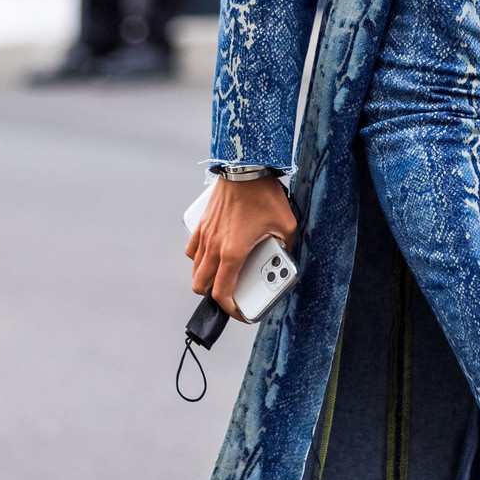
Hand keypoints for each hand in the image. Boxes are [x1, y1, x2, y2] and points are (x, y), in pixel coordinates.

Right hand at [187, 175, 297, 318]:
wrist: (244, 166)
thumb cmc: (264, 194)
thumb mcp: (286, 224)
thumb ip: (286, 245)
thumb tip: (286, 255)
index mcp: (233, 252)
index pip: (222, 292)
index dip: (230, 309)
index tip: (240, 313)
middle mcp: (214, 246)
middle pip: (201, 285)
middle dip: (213, 296)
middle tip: (230, 295)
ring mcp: (205, 234)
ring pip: (195, 267)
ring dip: (204, 277)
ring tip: (221, 276)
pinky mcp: (201, 222)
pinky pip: (193, 248)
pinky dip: (199, 258)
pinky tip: (212, 254)